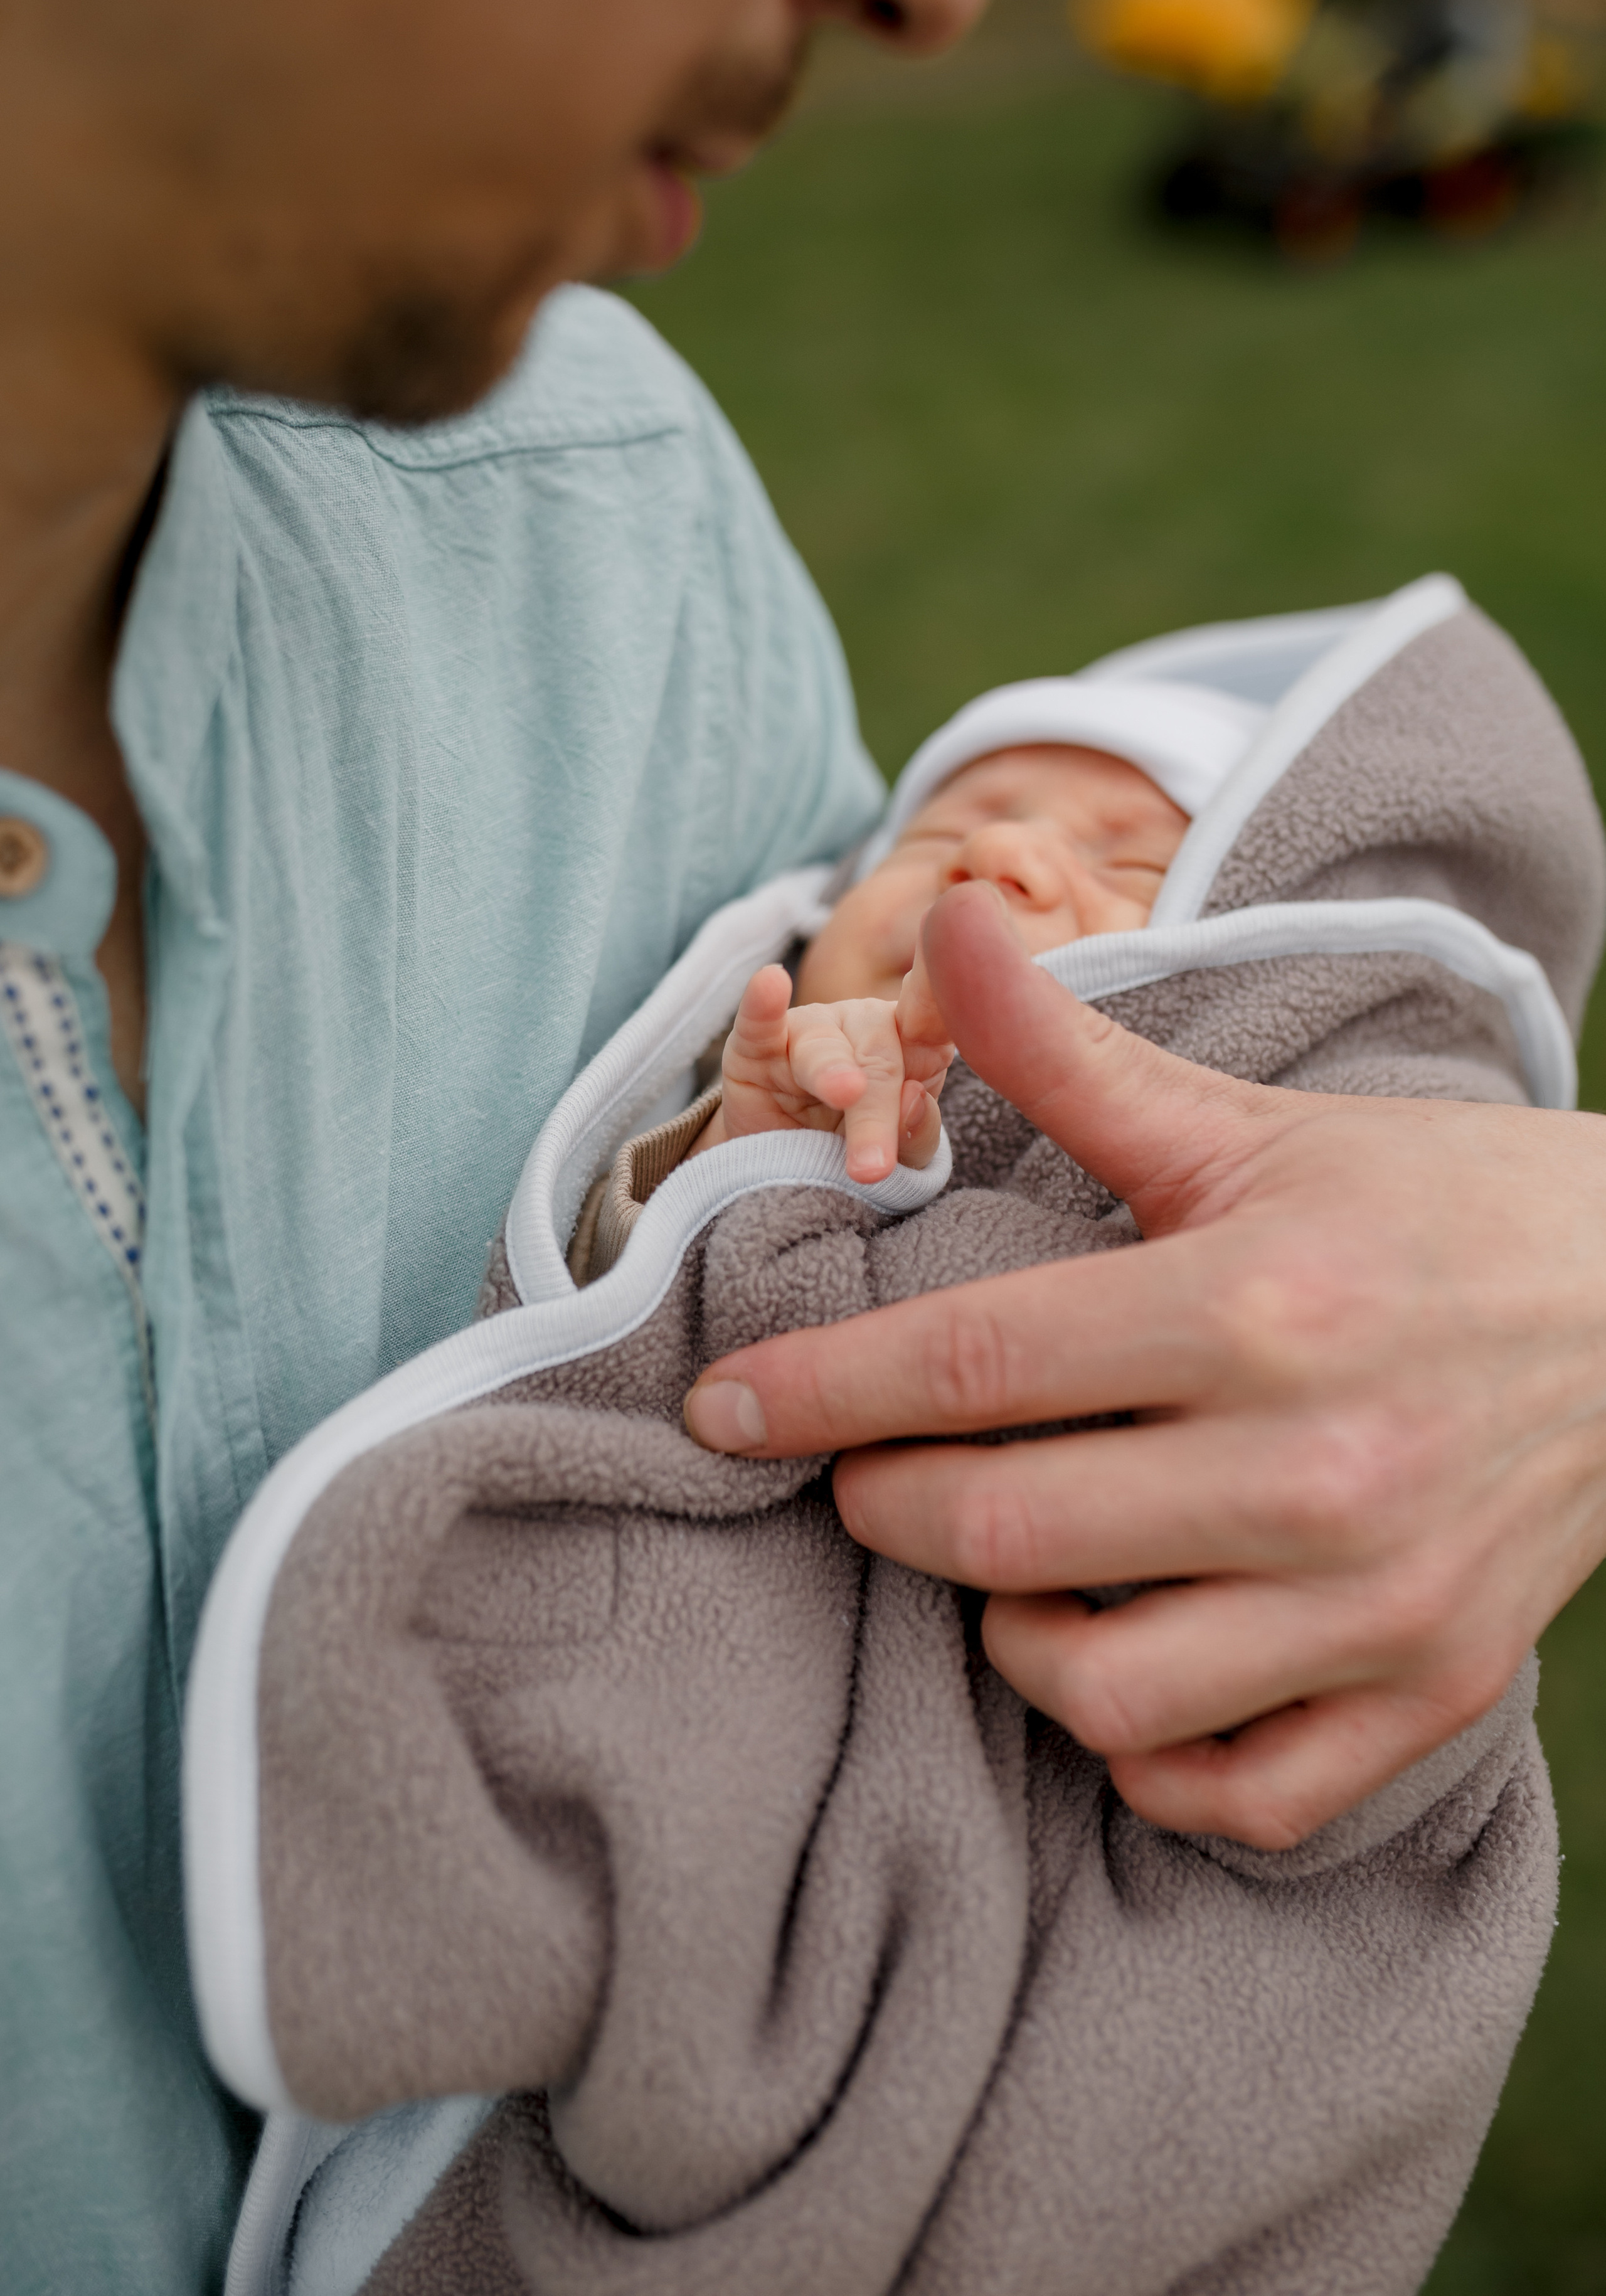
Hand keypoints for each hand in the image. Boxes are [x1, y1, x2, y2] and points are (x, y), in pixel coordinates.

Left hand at [684, 882, 1605, 1848]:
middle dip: (885, 1510)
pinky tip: (1121, 1662)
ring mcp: (1380, 1600)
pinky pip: (1237, 1791)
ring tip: (1008, 1567)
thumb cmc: (1427, 1204)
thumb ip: (1072, 1051)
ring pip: (1103, 1693)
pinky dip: (1146, 1752)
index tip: (720, 1411)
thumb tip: (948, 915)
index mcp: (1252, 1304)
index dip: (813, 1394)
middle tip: (866, 1473)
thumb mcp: (1247, 1122)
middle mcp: (1315, 1466)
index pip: (969, 1368)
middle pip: (1006, 1537)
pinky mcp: (1433, 1688)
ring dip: (1007, 1637)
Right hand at [697, 961, 953, 1182]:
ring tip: (844, 1095)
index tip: (974, 993)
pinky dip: (762, 1005)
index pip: (942, 1021)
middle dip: (878, 1113)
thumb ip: (916, 1132)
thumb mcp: (900, 1156)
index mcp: (918, 1045)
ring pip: (825, 1050)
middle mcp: (867, 1026)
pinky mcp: (756, 1049)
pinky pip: (759, 1025)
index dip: (952, 1003)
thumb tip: (915, 1098)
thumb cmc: (858, 1155)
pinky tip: (771, 982)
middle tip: (873, 1167)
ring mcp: (812, 1031)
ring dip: (834, 1076)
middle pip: (881, 1059)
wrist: (786, 1178)